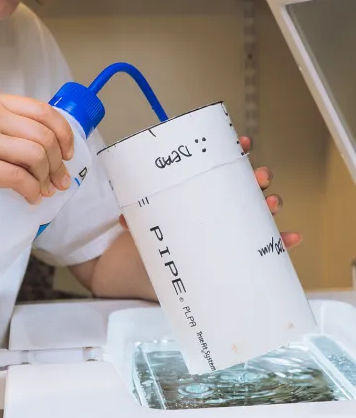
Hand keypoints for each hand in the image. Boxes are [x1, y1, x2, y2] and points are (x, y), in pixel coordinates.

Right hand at [0, 92, 73, 203]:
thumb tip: (21, 144)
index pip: (43, 111)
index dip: (63, 133)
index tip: (67, 152)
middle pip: (45, 136)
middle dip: (60, 161)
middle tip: (60, 179)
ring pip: (37, 156)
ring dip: (48, 177)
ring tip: (46, 191)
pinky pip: (18, 178)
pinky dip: (32, 191)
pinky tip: (32, 198)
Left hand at [118, 136, 301, 250]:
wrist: (156, 273)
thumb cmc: (157, 239)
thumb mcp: (145, 225)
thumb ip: (137, 219)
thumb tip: (126, 218)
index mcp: (201, 193)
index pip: (221, 166)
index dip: (235, 151)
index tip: (242, 143)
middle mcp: (220, 208)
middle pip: (246, 186)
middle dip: (257, 177)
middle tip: (259, 177)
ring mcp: (231, 229)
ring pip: (259, 211)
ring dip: (270, 203)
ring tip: (272, 202)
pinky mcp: (237, 253)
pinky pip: (265, 246)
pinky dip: (280, 242)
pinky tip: (290, 238)